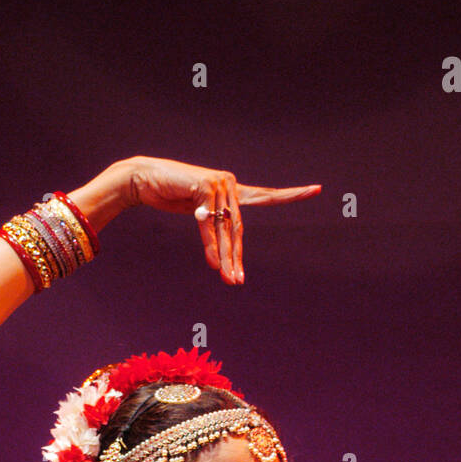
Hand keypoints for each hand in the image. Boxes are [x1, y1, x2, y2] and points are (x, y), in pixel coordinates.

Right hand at [122, 155, 321, 284]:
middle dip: (236, 258)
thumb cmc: (171, 194)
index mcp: (233, 190)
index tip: (316, 189)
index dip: (290, 195)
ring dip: (225, 258)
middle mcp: (230, 184)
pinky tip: (214, 264)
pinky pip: (208, 225)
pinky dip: (210, 247)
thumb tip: (224, 257)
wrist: (145, 179)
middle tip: (237, 282)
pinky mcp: (204, 187)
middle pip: (237, 229)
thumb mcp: (197, 214)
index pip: (265, 196)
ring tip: (229, 281)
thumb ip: (214, 227)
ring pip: (224, 230)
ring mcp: (219, 184)